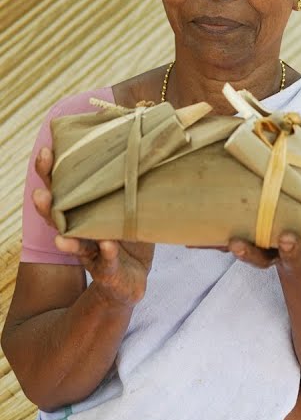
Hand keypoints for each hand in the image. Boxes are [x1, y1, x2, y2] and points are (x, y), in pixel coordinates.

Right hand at [34, 147, 152, 305]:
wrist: (132, 279)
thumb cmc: (127, 235)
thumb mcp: (128, 206)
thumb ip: (128, 182)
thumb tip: (141, 140)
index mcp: (81, 212)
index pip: (61, 190)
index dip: (50, 173)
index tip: (47, 151)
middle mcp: (79, 231)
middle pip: (57, 217)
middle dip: (47, 206)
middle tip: (40, 193)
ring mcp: (92, 252)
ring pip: (74, 244)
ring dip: (66, 240)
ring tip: (60, 234)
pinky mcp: (108, 269)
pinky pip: (106, 260)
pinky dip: (107, 252)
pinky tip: (107, 244)